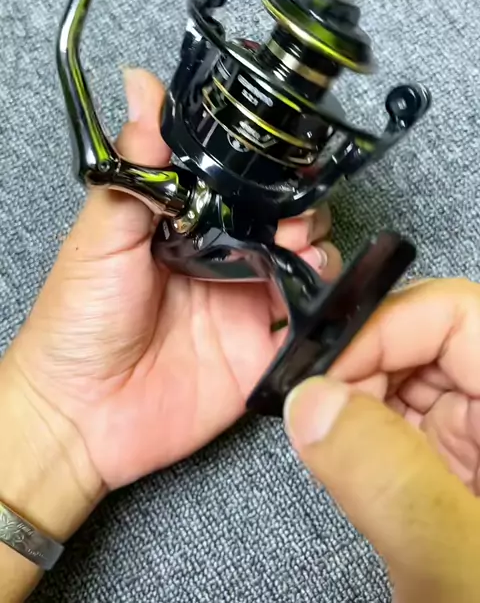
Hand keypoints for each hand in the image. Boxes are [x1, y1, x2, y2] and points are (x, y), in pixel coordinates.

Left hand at [5, 68, 340, 491]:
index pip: (239, 181)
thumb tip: (141, 86)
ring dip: (317, 247)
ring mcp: (245, 301)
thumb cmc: (75, 321)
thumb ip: (134, 167)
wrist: (78, 415)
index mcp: (186, 222)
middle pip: (283, 217)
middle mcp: (222, 255)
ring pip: (305, 262)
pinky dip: (325, 306)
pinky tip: (316, 295)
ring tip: (303, 249)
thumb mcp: (100, 236)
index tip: (285, 153)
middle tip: (293, 214)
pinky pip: (309, 322)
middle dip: (301, 206)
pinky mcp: (261, 348)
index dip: (266, 166)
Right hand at [284, 279, 479, 602]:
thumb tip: (311, 400)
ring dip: (365, 399)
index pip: (460, 315)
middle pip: (434, 337)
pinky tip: (357, 465)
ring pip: (418, 376)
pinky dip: (374, 433)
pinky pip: (414, 421)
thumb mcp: (460, 572)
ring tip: (333, 443)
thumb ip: (389, 480)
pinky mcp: (472, 466)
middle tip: (315, 412)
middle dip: (367, 364)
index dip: (387, 327)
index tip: (324, 375)